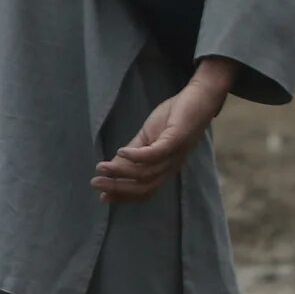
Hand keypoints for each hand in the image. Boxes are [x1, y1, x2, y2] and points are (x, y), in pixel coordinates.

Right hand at [94, 58, 234, 203]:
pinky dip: (137, 156)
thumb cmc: (174, 117)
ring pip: (147, 172)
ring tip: (101, 168)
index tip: (102, 197)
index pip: (145, 190)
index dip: (124, 196)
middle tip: (95, 184)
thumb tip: (113, 166)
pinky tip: (119, 152)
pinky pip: (157, 153)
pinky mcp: (177, 138)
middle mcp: (171, 166)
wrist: (199, 96)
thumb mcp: (149, 137)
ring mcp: (175, 153)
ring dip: (121, 172)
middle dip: (118, 188)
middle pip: (145, 186)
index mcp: (165, 168)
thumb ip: (133, 151)